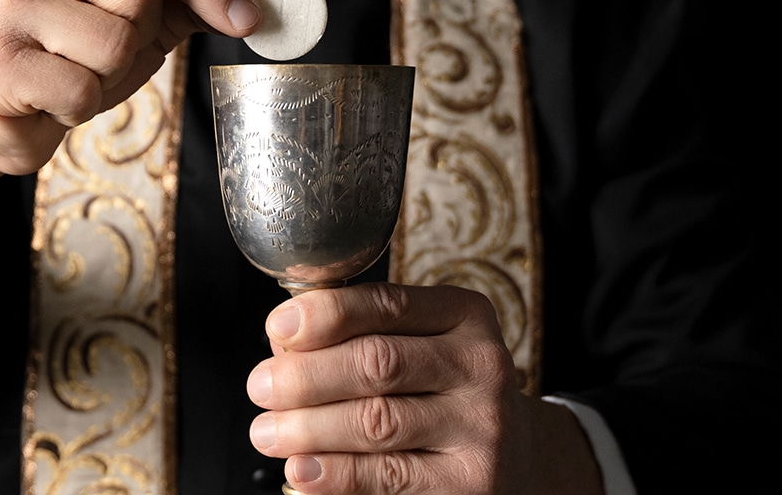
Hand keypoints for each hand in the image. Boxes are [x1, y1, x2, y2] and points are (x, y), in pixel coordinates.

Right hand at [0, 0, 259, 175]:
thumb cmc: (73, 57)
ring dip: (112, 78)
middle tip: (110, 53)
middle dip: (144, 36)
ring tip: (77, 75)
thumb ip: (191, 1)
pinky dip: (81, 108)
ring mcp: (5, 5)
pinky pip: (82, 91)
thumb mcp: (139, 18)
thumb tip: (255, 9)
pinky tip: (52, 100)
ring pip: (116, 44)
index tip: (249, 19)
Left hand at [247, 283, 603, 494]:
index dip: (325, 314)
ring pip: (376, 422)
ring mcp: (480, 427)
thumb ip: (362, 338)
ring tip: (267, 431)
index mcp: (465, 316)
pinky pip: (388, 477)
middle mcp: (481, 366)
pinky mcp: (470, 484)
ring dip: (308, 427)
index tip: (278, 328)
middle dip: (305, 376)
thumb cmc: (446, 391)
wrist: (521, 457)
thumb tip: (284, 347)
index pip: (387, 305)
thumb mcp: (424, 346)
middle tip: (260, 386)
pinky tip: (302, 469)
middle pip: (377, 363)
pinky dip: (335, 474)